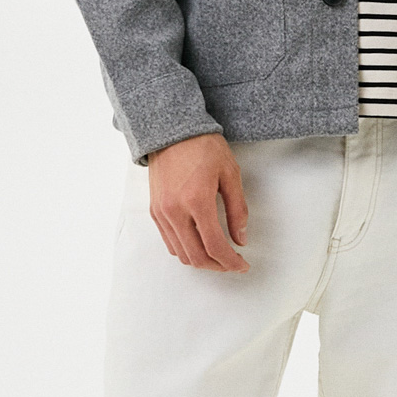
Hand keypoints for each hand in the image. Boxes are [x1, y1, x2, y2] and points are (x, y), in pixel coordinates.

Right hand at [147, 134, 248, 270]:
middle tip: (232, 263)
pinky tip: (199, 244)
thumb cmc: (203, 146)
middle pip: (196, 257)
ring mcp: (162, 213)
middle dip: (218, 266)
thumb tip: (240, 239)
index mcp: (197, 201)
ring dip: (201, 261)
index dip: (231, 262)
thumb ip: (237, 210)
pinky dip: (186, 250)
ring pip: (181, 254)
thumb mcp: (230, 174)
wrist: (172, 130)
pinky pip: (169, 242)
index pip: (215, 246)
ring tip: (218, 255)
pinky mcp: (155, 211)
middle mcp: (175, 211)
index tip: (242, 265)